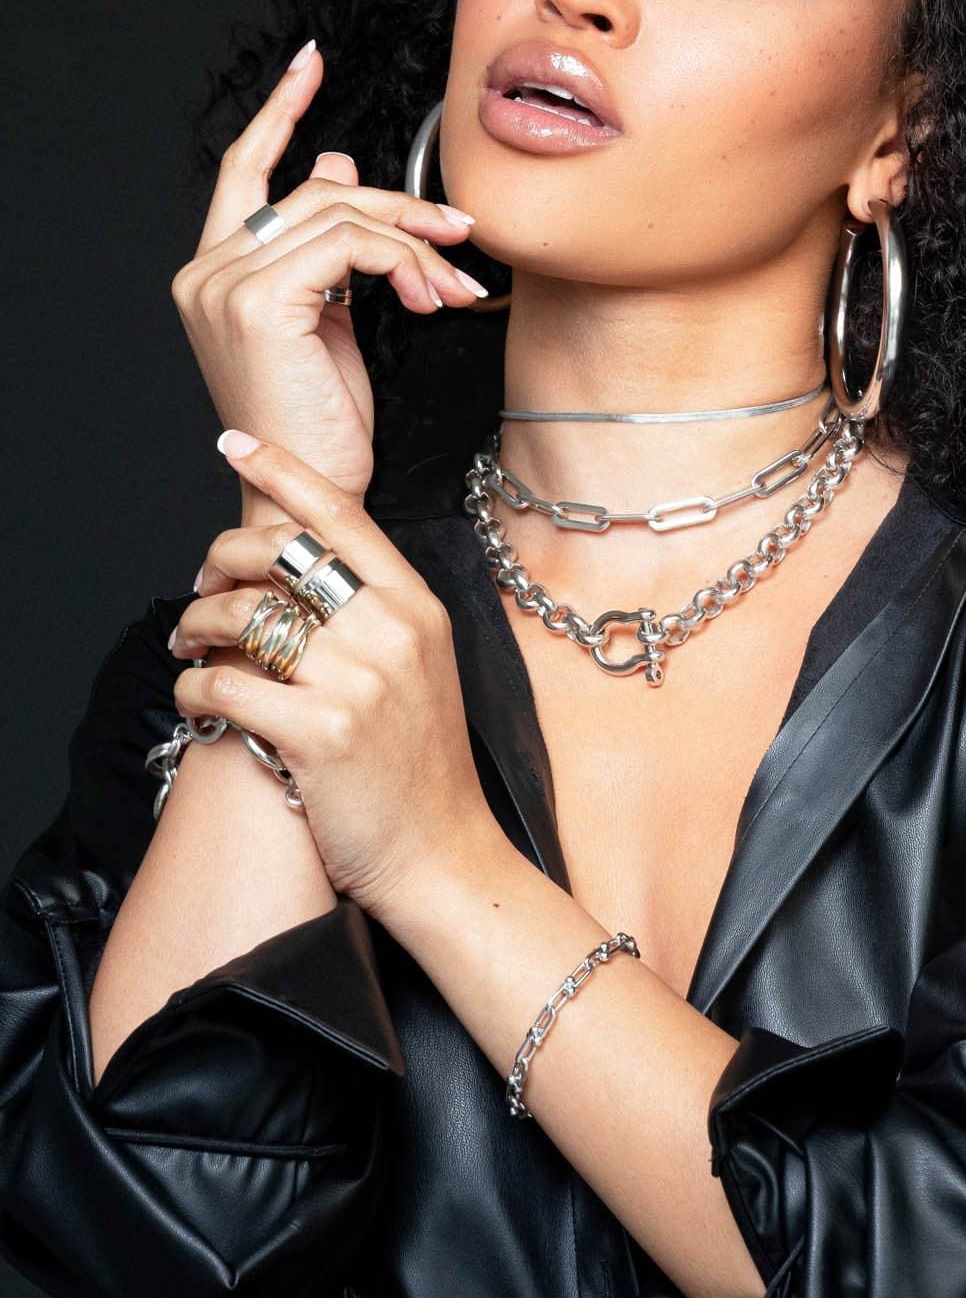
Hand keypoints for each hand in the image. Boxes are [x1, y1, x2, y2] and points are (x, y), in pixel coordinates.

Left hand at [168, 429, 499, 917]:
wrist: (443, 855)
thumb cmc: (422, 767)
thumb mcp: (422, 668)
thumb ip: (375, 613)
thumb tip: (305, 570)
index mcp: (416, 606)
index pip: (341, 514)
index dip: (281, 468)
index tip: (236, 442)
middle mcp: (390, 631)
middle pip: (280, 553)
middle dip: (219, 560)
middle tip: (200, 586)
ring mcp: (358, 681)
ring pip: (242, 616)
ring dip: (195, 625)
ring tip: (189, 646)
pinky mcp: (320, 733)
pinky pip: (224, 684)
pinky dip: (191, 687)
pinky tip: (195, 699)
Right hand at [170, 41, 485, 508]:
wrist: (308, 493)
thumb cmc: (320, 424)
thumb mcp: (330, 319)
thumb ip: (326, 245)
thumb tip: (337, 161)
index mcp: (217, 270)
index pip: (245, 168)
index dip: (280, 109)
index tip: (311, 61)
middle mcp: (208, 270)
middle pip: (318, 190)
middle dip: (402, 207)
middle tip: (460, 234)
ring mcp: (226, 283)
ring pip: (343, 213)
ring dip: (417, 242)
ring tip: (455, 281)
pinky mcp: (261, 300)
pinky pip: (352, 245)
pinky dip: (405, 262)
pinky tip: (431, 296)